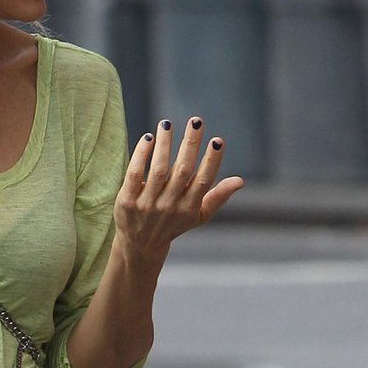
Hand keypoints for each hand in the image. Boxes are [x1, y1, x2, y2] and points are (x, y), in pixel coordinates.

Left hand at [115, 118, 243, 261]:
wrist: (139, 246)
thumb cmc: (174, 224)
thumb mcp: (198, 216)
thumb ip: (218, 197)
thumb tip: (240, 181)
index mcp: (189, 208)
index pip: (203, 181)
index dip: (212, 161)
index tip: (217, 141)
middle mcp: (169, 207)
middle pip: (182, 171)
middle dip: (190, 144)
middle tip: (196, 121)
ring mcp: (147, 205)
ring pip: (159, 169)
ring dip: (164, 144)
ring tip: (167, 124)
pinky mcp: (127, 201)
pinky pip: (135, 173)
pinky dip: (141, 154)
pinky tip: (148, 138)